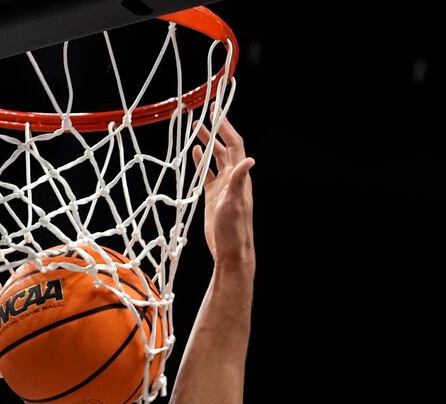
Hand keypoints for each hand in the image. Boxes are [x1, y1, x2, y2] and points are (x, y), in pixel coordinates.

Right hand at [192, 113, 254, 268]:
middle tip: (204, 114)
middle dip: (215, 130)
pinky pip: (207, 174)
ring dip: (207, 143)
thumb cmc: (233, 229)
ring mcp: (222, 186)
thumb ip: (240, 180)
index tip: (216, 111)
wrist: (229, 250)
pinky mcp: (213, 196)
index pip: (234, 145)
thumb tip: (250, 159)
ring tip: (195, 129)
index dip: (226, 127)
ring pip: (214, 158)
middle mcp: (233, 178)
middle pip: (224, 147)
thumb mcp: (235, 202)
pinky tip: (195, 153)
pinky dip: (201, 162)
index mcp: (240, 176)